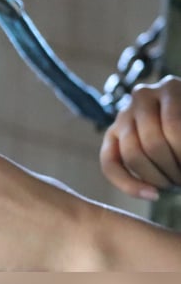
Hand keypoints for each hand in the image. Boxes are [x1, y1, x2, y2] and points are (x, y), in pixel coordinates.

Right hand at [100, 75, 180, 198]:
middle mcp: (141, 96)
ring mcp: (123, 114)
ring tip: (175, 184)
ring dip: (158, 179)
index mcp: (170, 88)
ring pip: (132, 155)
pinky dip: (129, 185)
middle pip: (152, 143)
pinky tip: (152, 195)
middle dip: (174, 170)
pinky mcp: (112, 134)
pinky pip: (109, 164)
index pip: (174, 128)